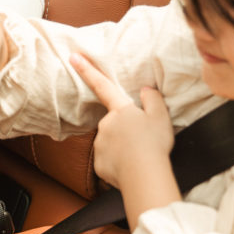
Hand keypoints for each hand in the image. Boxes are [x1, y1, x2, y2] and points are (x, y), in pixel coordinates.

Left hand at [70, 53, 173, 188]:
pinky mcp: (99, 164)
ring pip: (112, 143)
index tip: (73, 57)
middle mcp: (106, 125)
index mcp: (121, 110)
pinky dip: (119, 164)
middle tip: (144, 142)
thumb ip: (153, 99)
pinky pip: (109, 161)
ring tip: (140, 157)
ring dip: (123, 148)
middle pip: (115, 123)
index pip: (102, 85)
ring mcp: (100, 144)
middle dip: (126, 130)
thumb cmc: (154, 144)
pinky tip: (131, 168)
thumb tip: (146, 91)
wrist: (144, 176)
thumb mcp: (161, 116)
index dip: (87, 70)